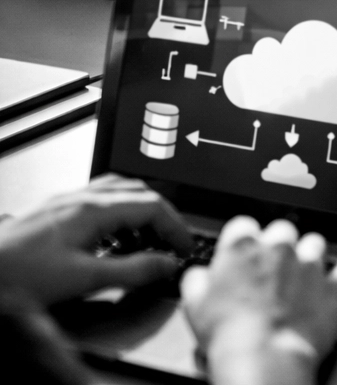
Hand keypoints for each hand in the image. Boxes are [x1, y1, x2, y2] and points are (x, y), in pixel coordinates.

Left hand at [0, 174, 190, 305]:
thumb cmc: (17, 275)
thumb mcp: (83, 279)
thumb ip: (132, 271)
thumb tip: (167, 265)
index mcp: (92, 209)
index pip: (153, 206)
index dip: (176, 227)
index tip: (186, 247)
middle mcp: (80, 198)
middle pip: (139, 192)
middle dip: (163, 215)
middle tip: (173, 241)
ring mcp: (65, 201)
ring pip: (118, 192)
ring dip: (140, 211)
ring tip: (146, 239)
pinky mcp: (52, 211)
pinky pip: (98, 200)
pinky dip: (118, 214)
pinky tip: (111, 237)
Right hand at [182, 217, 336, 383]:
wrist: (264, 356)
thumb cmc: (228, 332)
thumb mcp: (193, 304)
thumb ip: (197, 279)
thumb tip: (199, 275)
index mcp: (243, 246)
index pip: (243, 225)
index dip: (242, 242)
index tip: (242, 256)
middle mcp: (280, 246)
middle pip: (282, 230)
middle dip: (277, 247)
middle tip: (269, 273)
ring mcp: (311, 263)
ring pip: (315, 244)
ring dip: (307, 258)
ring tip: (298, 281)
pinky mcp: (334, 285)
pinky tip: (328, 290)